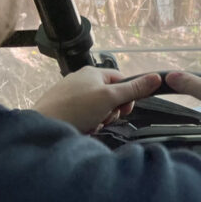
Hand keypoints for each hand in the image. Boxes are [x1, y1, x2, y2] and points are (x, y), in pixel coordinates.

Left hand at [33, 67, 161, 133]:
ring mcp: (71, 95)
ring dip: (100, 119)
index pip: (122, 80)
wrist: (43, 128)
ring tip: (90, 125)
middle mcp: (81, 80)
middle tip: (104, 118)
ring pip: (98, 108)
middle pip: (111, 96)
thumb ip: (134, 89)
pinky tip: (81, 129)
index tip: (125, 110)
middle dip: (112, 111)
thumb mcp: (110, 98)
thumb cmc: (74, 109)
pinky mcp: (63, 109)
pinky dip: (87, 124)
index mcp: (93, 72)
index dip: (128, 96)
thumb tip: (157, 77)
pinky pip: (84, 116)